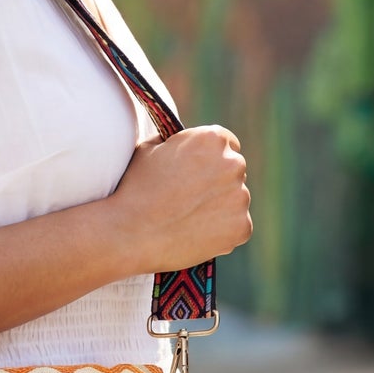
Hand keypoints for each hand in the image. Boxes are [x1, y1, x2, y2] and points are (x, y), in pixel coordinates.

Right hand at [110, 124, 251, 272]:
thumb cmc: (135, 188)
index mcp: (211, 139)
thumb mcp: (149, 149)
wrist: (130, 233)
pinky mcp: (242, 227)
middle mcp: (233, 164)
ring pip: (235, 198)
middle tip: (190, 196)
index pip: (227, 142)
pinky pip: (237, 225)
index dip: (211, 156)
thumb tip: (183, 142)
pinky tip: (195, 232)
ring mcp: (241, 197)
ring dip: (220, 205)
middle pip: (233, 170)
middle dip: (217, 179)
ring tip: (188, 217)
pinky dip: (222, 230)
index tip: (200, 169)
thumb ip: (176, 141)